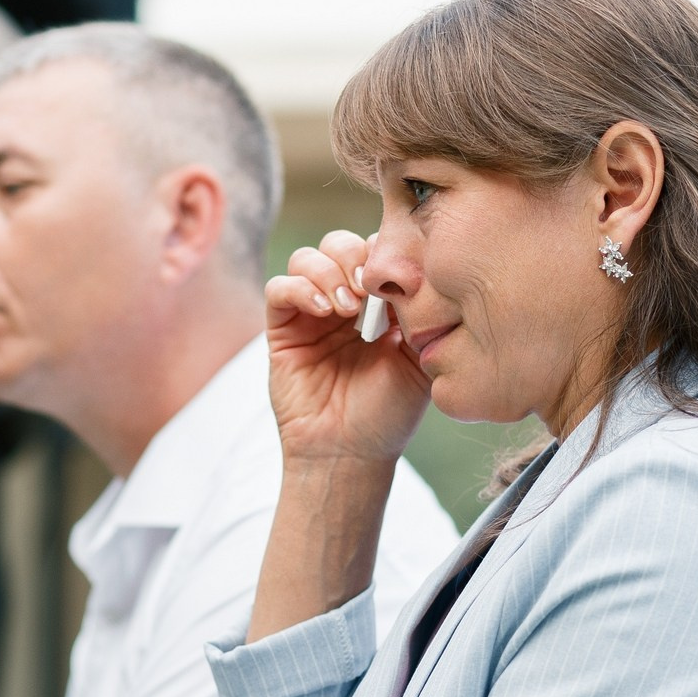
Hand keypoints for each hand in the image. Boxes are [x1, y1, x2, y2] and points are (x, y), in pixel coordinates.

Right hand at [263, 230, 432, 467]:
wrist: (352, 452)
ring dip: (329, 272)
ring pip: (307, 259)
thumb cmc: (388, 412)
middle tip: (368, 287)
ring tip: (348, 308)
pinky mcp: (282, 330)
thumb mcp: (418, 357)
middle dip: (354, 256)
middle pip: (338, 244)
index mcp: (379, 303)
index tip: (398, 277)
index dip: (384, 252)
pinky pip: (279, 288)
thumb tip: (408, 268)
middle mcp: (343, 302)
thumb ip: (416, 311)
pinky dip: (301, 289)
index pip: (375, 252)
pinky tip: (325, 312)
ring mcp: (310, 314)